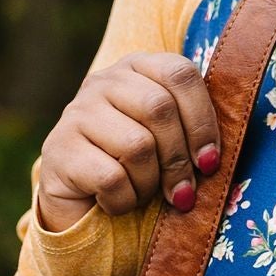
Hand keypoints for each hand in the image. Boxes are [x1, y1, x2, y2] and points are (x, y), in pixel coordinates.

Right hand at [35, 53, 221, 231]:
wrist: (81, 207)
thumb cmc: (138, 171)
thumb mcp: (169, 142)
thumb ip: (193, 130)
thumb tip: (217, 153)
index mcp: (137, 68)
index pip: (180, 73)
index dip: (202, 120)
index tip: (210, 162)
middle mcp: (103, 81)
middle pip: (159, 108)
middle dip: (179, 159)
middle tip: (182, 193)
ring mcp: (76, 112)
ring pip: (137, 145)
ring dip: (149, 183)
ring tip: (143, 194)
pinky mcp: (58, 148)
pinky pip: (111, 177)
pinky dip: (124, 201)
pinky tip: (116, 203)